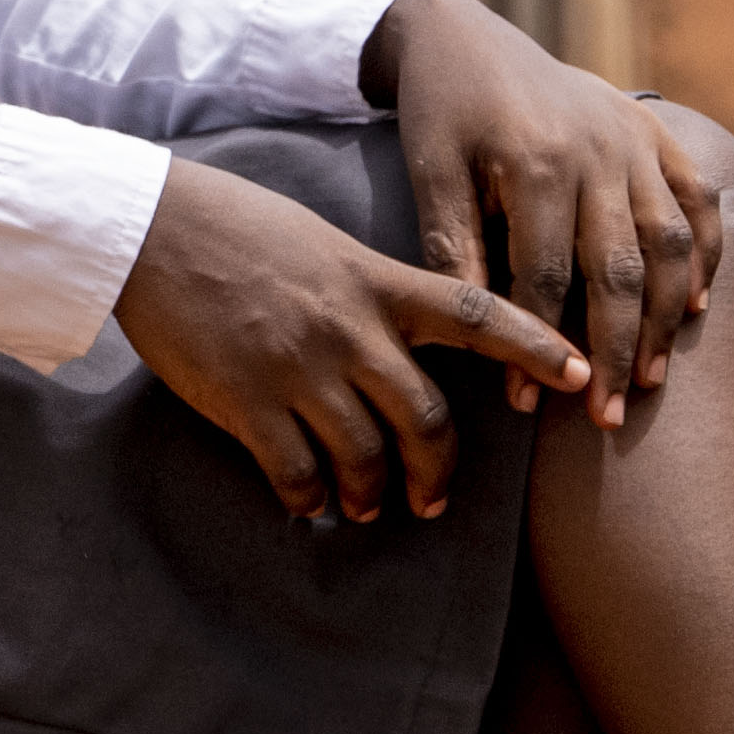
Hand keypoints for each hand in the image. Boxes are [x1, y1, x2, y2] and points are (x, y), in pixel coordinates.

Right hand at [123, 146, 597, 521]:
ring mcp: (299, 368)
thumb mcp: (327, 243)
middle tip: (430, 500)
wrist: (152, 228)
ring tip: (364, 505)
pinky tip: (307, 503)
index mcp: (376, 281)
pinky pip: (298, 474)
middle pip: (427, 418)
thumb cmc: (240, 228)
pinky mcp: (247, 402)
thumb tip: (405, 342)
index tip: (580, 374)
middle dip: (438, 473)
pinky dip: (310, 501)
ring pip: (366, 457)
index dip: (535, 345)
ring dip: (371, 494)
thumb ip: (374, 291)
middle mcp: (349, 328)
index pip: (476, 313)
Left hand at [360, 0, 733, 422]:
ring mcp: (634, 140)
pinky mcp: (653, 132)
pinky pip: (696, 199)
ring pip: (668, 243)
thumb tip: (479, 336)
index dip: (537, 344)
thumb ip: (457, 249)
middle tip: (608, 418)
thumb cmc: (440, 113)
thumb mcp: (430, 175)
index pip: (546, 277)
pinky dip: (703, 255)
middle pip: (619, 271)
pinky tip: (693, 309)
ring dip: (664, 316)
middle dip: (616, 351)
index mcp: (538, 162)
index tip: (524, 403)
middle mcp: (599, 151)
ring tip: (652, 379)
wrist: (465, 35)